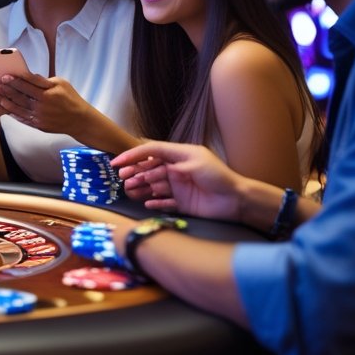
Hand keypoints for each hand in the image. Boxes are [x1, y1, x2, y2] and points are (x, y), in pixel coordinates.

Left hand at [0, 72, 90, 133]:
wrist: (79, 120)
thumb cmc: (71, 98)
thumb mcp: (61, 83)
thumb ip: (44, 80)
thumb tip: (28, 76)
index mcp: (49, 93)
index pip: (28, 84)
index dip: (15, 79)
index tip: (4, 76)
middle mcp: (43, 105)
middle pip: (20, 96)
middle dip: (5, 90)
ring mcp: (40, 116)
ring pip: (18, 107)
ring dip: (5, 101)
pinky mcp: (38, 125)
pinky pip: (22, 118)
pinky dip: (12, 112)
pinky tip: (5, 107)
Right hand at [110, 141, 244, 219]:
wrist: (237, 200)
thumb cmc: (219, 177)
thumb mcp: (197, 163)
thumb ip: (175, 165)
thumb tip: (156, 167)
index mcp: (179, 156)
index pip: (152, 151)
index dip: (134, 155)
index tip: (117, 161)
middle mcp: (176, 170)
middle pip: (149, 169)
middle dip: (134, 172)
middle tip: (122, 178)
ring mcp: (178, 187)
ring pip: (154, 185)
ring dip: (141, 187)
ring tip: (129, 191)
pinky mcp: (182, 203)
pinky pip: (164, 202)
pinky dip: (155, 202)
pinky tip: (146, 203)